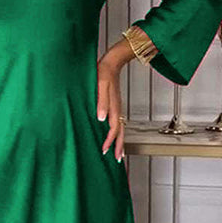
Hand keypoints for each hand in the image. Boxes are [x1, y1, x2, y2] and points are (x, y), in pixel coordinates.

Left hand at [97, 47, 128, 161]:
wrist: (112, 62)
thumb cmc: (104, 72)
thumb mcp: (100, 85)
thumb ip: (101, 102)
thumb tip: (101, 119)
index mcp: (114, 107)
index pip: (113, 129)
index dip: (109, 141)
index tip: (104, 150)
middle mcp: (118, 109)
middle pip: (120, 132)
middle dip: (118, 147)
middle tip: (116, 160)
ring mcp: (117, 108)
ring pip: (121, 129)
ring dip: (119, 142)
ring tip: (118, 154)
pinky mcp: (115, 106)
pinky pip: (118, 123)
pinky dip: (117, 133)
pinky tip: (113, 136)